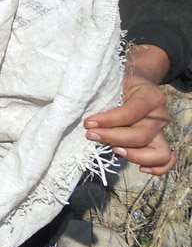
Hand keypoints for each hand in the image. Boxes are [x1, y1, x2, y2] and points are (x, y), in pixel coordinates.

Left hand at [85, 45, 174, 174]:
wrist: (137, 79)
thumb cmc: (119, 80)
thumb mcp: (111, 80)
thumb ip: (101, 92)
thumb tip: (80, 109)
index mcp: (150, 96)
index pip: (130, 113)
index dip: (108, 121)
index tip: (88, 123)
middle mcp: (159, 115)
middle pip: (140, 136)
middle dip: (112, 138)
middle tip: (91, 135)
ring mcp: (161, 130)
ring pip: (157, 152)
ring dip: (132, 154)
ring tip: (112, 149)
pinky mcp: (159, 141)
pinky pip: (166, 160)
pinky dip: (156, 167)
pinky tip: (138, 167)